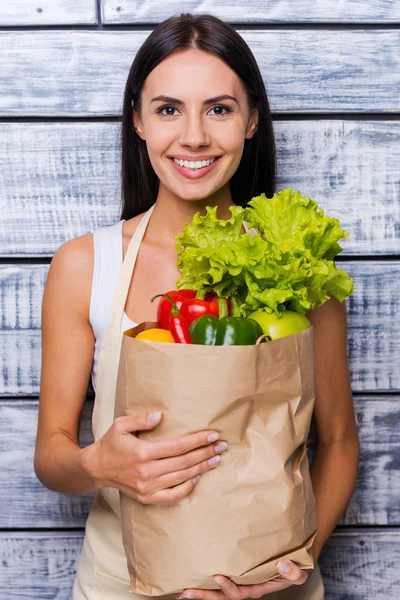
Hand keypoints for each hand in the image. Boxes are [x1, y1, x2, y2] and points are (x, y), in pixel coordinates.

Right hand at [87, 411, 227, 504]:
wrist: (97, 468)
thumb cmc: (111, 444)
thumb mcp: (121, 425)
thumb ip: (141, 420)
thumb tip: (160, 415)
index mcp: (142, 452)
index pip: (178, 447)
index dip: (197, 440)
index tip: (213, 435)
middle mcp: (147, 472)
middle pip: (184, 462)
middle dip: (206, 453)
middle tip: (221, 446)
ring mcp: (147, 487)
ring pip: (182, 478)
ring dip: (201, 468)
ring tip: (216, 459)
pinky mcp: (146, 498)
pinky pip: (173, 496)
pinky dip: (187, 487)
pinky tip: (198, 477)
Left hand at [176, 561, 310, 598]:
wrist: (292, 557)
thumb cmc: (295, 564)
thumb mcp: (300, 570)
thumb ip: (294, 572)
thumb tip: (283, 564)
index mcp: (258, 588)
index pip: (241, 593)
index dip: (228, 588)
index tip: (218, 577)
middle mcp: (245, 587)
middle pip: (222, 596)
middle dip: (204, 596)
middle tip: (185, 592)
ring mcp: (239, 581)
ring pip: (217, 590)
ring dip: (200, 591)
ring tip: (181, 589)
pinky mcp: (235, 571)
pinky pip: (219, 578)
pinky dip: (205, 579)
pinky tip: (191, 573)